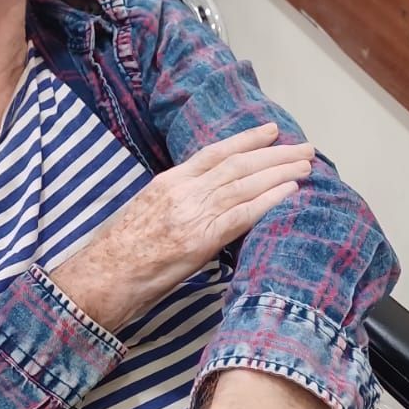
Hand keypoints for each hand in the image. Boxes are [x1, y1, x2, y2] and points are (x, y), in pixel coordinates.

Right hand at [49, 123, 312, 334]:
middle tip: (305, 148)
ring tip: (307, 166)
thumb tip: (203, 204)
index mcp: (168, 183)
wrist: (101, 276)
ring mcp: (191, 215)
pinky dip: (268, 201)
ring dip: (280, 173)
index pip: (214, 153)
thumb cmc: (118, 253)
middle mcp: (182, 192)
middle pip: (237, 165)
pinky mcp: (199, 240)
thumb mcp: (145, 214)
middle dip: (275, 154)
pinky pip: (241, 215)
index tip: (271, 131)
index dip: (246, 140)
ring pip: (244, 185)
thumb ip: (175, 203)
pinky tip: (290, 193)